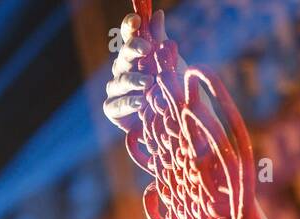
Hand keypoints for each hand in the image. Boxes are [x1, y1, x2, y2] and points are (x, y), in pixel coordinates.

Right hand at [103, 9, 168, 132]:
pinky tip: (140, 103)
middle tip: (146, 48)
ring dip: (132, 80)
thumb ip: (162, 41)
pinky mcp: (114, 111)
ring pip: (118, 81)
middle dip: (132, 50)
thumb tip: (157, 14)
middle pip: (122, 57)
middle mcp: (124, 71)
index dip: (130, 28)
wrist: (184, 123)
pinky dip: (127, 103)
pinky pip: (115, 105)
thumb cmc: (176, 90)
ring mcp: (117, 91)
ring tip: (147, 82)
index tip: (137, 20)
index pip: (129, 38)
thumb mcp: (173, 65)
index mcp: (136, 57)